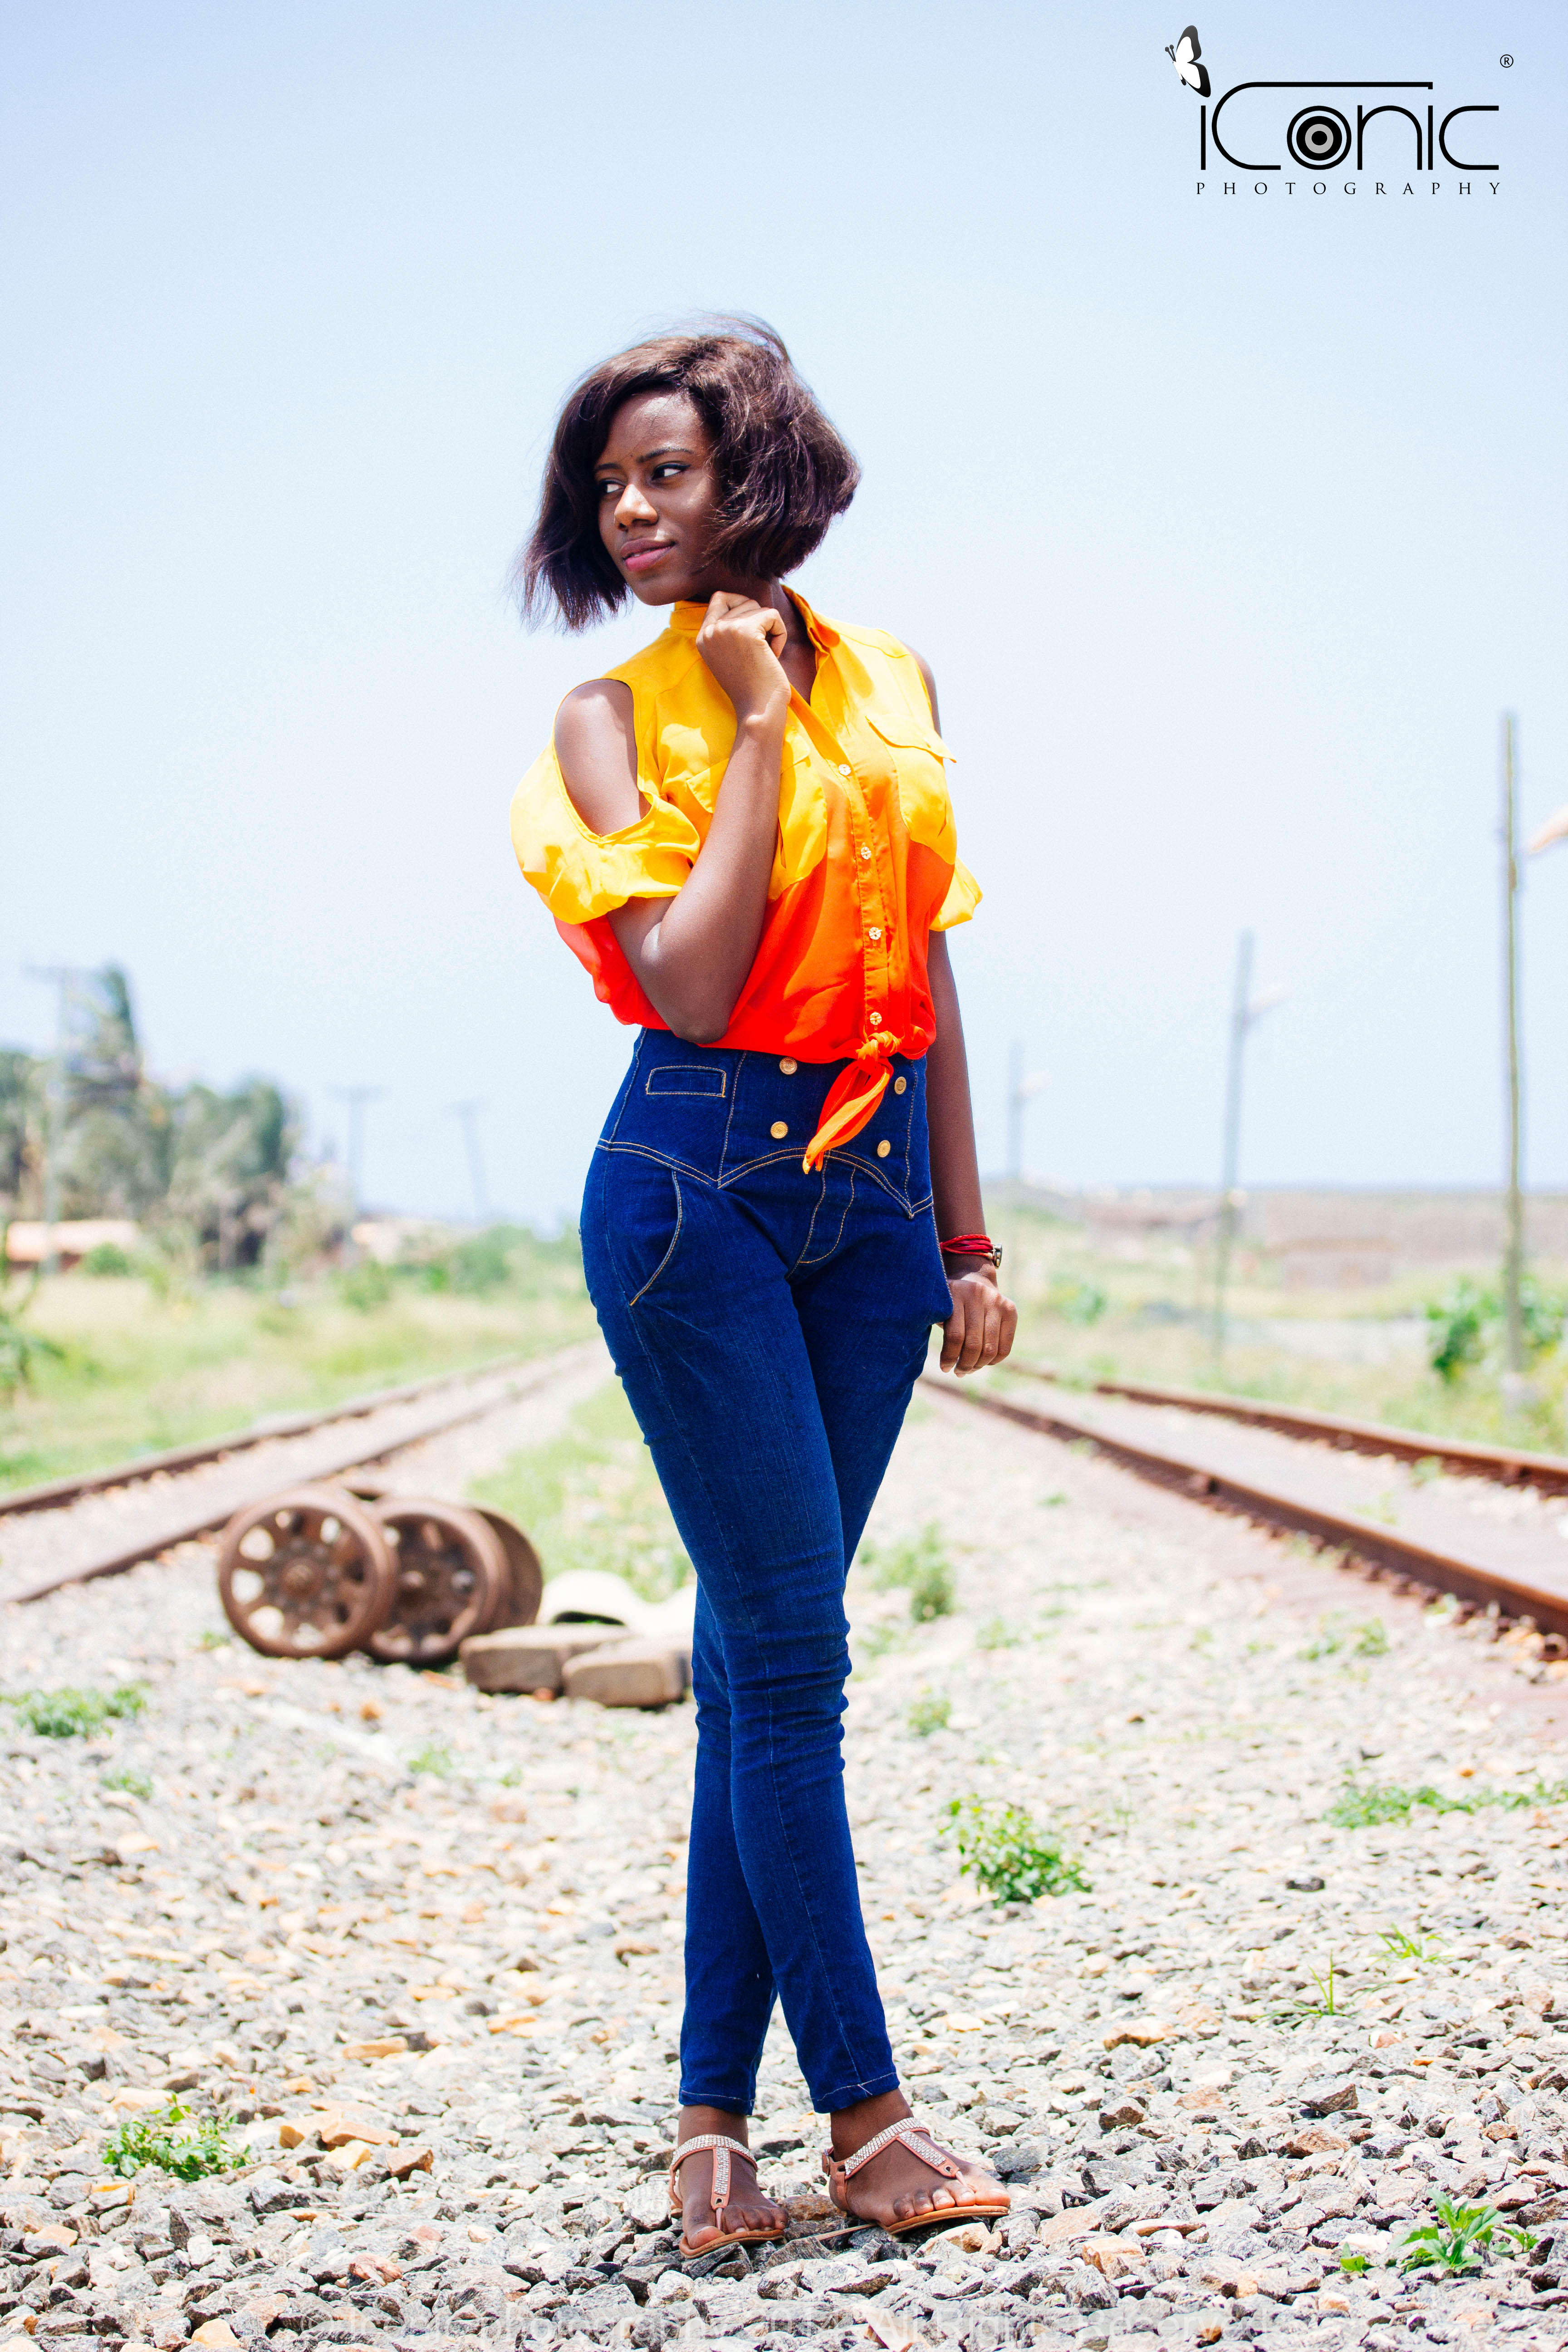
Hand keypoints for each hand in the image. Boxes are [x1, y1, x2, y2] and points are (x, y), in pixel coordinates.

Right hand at [695, 592, 790, 723]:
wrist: (757, 712)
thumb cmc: (751, 687)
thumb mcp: (730, 654)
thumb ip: (729, 630)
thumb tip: (748, 603)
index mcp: (703, 637)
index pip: (719, 598)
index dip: (742, 605)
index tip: (753, 629)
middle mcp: (710, 630)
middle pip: (743, 601)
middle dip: (759, 621)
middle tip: (760, 649)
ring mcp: (725, 629)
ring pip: (759, 607)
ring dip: (770, 629)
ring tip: (765, 655)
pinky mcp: (745, 630)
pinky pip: (773, 615)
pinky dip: (780, 633)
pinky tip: (774, 654)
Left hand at [939, 1263, 1016, 1375]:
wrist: (972, 1279)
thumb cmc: (950, 1302)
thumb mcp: (939, 1309)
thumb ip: (938, 1326)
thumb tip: (944, 1361)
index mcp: (956, 1293)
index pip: (955, 1336)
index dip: (949, 1357)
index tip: (944, 1368)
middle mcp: (978, 1295)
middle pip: (973, 1344)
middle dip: (964, 1364)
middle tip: (958, 1372)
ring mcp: (997, 1301)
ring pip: (990, 1348)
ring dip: (978, 1365)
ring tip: (968, 1370)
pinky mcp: (1010, 1309)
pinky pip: (1004, 1347)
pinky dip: (993, 1361)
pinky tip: (983, 1362)